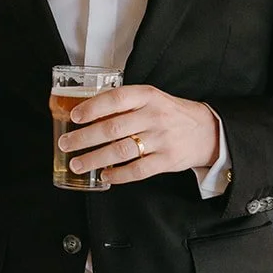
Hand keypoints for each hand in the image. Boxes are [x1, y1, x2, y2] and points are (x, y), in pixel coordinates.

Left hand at [59, 85, 219, 185]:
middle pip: (112, 128)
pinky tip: (105, 176)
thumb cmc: (170, 113)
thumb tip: (86, 114)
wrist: (207, 131)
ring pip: (121, 151)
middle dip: (84, 138)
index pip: (115, 99)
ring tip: (77, 163)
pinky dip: (118, 175)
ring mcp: (162, 139)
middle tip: (65, 144)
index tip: (74, 116)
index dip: (92, 108)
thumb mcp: (151, 99)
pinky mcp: (167, 160)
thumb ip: (125, 104)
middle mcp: (154, 116)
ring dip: (95, 159)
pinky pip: (138, 170)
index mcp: (148, 96)